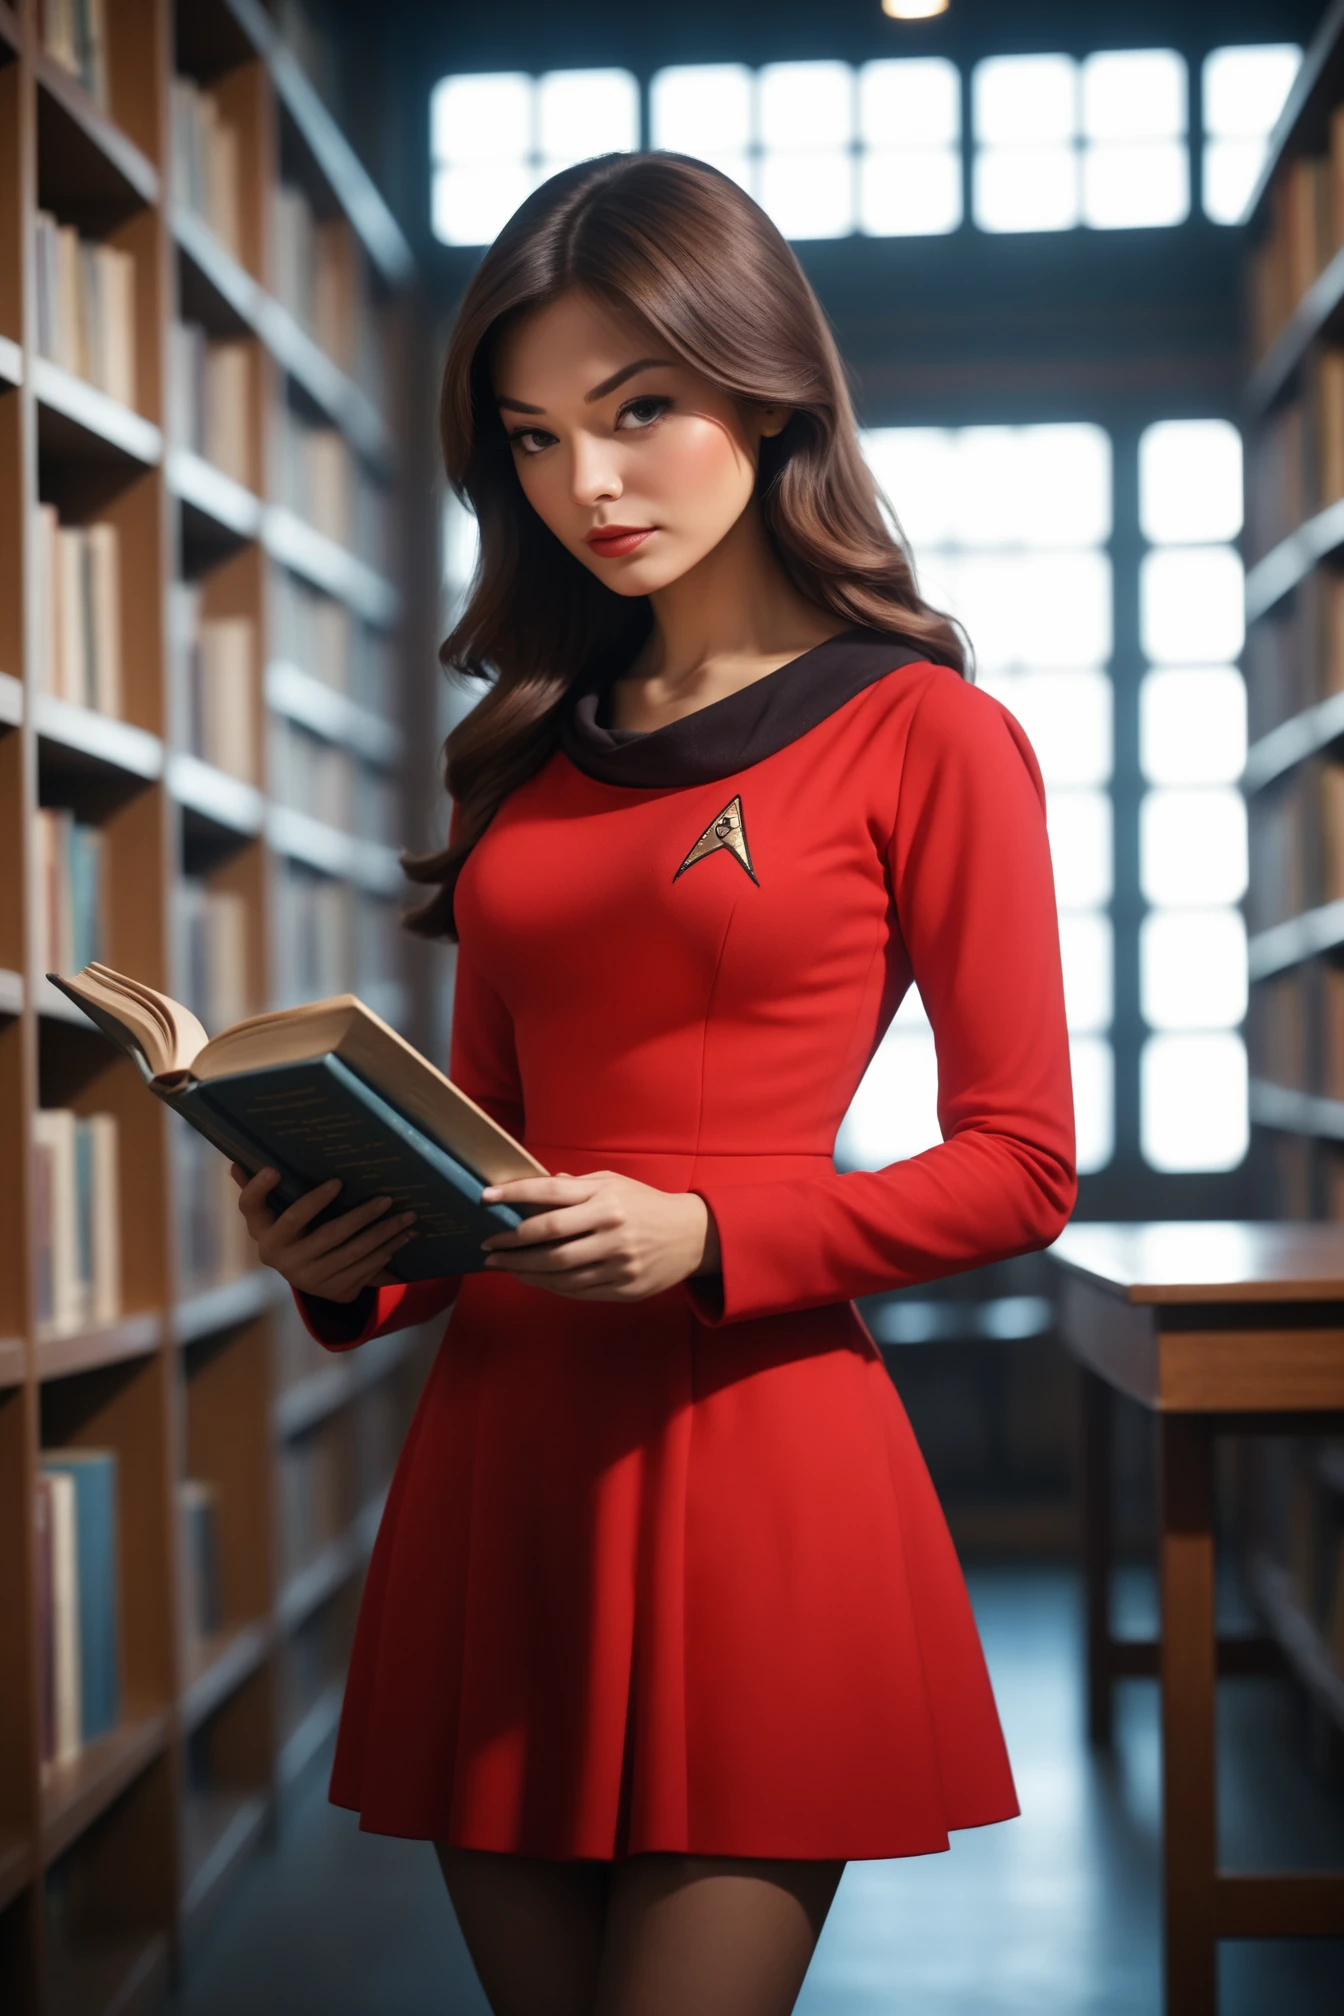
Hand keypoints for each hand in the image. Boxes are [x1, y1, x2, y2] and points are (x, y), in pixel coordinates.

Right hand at [229, 1165, 417, 1302]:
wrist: (304, 1278)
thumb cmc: (288, 1232)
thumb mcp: (270, 1216)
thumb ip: (258, 1193)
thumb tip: (234, 1164)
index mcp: (264, 1234)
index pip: (255, 1209)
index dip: (262, 1190)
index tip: (275, 1169)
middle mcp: (284, 1258)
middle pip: (327, 1234)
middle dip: (360, 1216)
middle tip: (386, 1198)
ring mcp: (309, 1278)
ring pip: (353, 1252)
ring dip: (384, 1234)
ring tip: (407, 1215)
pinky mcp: (332, 1290)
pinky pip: (365, 1268)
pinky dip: (387, 1251)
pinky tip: (403, 1237)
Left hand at [478, 1170, 720, 1302]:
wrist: (693, 1236)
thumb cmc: (645, 1204)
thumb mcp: (614, 1183)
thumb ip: (575, 1185)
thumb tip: (537, 1184)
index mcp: (607, 1197)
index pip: (551, 1192)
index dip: (514, 1194)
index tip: (485, 1198)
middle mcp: (612, 1228)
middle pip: (549, 1238)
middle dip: (511, 1243)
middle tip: (487, 1246)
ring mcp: (619, 1261)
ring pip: (559, 1271)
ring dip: (524, 1270)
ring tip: (503, 1266)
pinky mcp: (624, 1287)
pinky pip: (577, 1290)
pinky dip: (549, 1286)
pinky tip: (532, 1279)